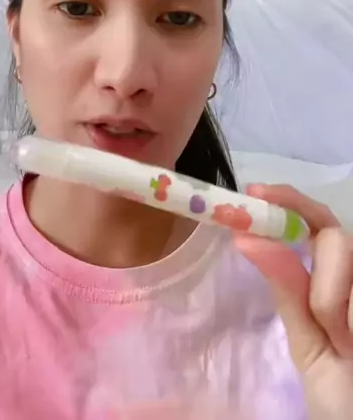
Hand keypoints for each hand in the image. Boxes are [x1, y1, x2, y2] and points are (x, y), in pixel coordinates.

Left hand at [234, 184, 352, 419]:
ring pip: (344, 254)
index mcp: (339, 277)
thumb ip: (288, 288)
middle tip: (325, 327)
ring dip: (334, 303)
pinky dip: (349, 320)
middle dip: (319, 281)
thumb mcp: (309, 340)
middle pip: (334, 236)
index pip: (317, 221)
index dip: (289, 201)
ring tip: (346, 346)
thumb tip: (245, 235)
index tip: (254, 193)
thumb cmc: (341, 395)